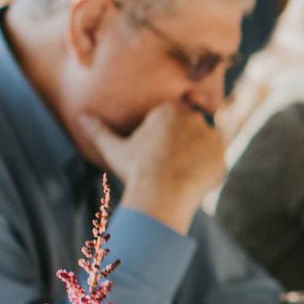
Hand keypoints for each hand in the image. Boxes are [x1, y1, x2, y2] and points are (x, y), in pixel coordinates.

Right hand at [79, 101, 225, 230]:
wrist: (161, 194)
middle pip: (188, 131)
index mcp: (172, 110)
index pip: (170, 119)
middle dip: (180, 144)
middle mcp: (197, 119)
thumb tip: (81, 117)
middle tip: (164, 164)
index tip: (153, 151)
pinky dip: (204, 174)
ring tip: (176, 175)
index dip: (161, 136)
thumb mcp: (114, 149)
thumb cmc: (135, 169)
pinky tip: (189, 183)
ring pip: (202, 147)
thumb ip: (99, 130)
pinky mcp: (222, 160)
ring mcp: (213, 139)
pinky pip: (214, 165)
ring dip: (194, 157)